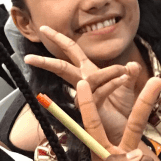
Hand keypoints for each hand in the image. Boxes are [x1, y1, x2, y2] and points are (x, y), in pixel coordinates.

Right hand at [24, 25, 140, 144]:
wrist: (124, 130)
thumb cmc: (121, 109)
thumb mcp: (127, 86)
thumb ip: (129, 74)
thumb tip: (131, 64)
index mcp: (87, 71)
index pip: (70, 51)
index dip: (58, 39)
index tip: (44, 29)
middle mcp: (82, 82)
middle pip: (61, 67)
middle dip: (45, 61)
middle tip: (29, 57)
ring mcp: (84, 96)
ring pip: (86, 79)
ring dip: (106, 72)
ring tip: (123, 71)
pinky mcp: (91, 108)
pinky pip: (100, 92)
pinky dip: (113, 83)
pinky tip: (124, 79)